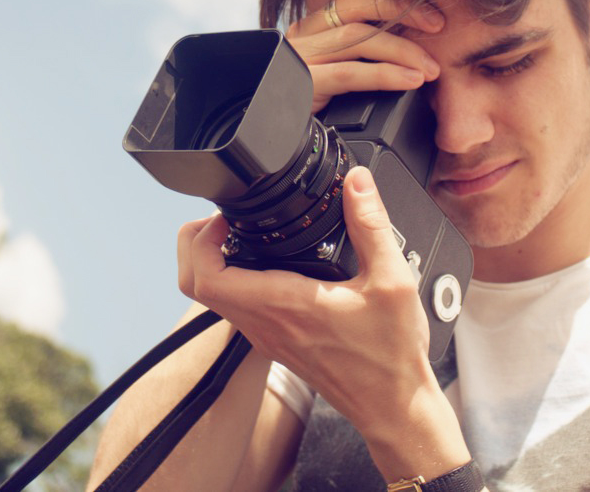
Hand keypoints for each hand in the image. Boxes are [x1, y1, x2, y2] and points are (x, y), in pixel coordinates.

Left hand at [177, 167, 467, 478]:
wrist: (392, 406)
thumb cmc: (390, 355)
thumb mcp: (394, 281)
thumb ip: (372, 225)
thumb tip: (357, 182)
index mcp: (283, 306)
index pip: (207, 277)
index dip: (201, 239)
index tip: (225, 215)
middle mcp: (265, 324)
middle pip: (196, 285)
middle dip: (197, 244)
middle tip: (225, 218)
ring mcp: (266, 336)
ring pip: (214, 298)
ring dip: (213, 262)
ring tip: (242, 232)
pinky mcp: (275, 342)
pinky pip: (236, 307)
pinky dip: (235, 279)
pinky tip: (268, 261)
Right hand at [285, 0, 444, 111]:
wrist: (271, 151)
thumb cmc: (311, 116)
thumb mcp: (337, 81)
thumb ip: (364, 61)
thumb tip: (411, 60)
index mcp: (309, 30)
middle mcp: (302, 36)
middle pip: (355, 2)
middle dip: (401, 7)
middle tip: (439, 22)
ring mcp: (300, 58)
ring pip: (360, 37)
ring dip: (403, 50)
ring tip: (433, 68)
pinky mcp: (302, 83)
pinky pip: (352, 72)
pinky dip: (387, 75)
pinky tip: (411, 81)